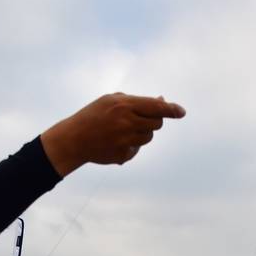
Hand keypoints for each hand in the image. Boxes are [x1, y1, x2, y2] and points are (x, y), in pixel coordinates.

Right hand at [41, 93, 185, 175]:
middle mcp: (126, 123)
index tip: (181, 112)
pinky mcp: (123, 155)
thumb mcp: (112, 100)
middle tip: (142, 119)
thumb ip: (137, 100)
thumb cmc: (94, 116)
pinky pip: (137, 149)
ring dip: (143, 132)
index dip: (171, 109)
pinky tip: (115, 141)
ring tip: (124, 129)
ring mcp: (125, 141)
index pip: (156, 107)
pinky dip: (132, 144)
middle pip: (156, 124)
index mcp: (124, 105)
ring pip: (148, 136)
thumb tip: (162, 101)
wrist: (74, 139)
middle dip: (155, 120)